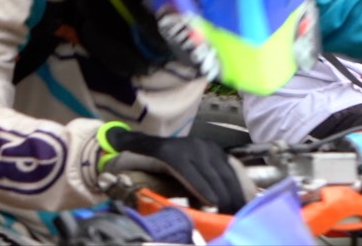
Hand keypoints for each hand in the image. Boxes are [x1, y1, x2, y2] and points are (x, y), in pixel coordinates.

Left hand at [99, 125, 248, 209]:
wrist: (157, 142)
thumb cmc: (144, 155)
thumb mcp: (133, 152)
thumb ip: (125, 149)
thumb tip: (115, 144)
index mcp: (172, 150)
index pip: (188, 170)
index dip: (201, 188)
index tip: (213, 205)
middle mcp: (194, 147)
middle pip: (211, 176)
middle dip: (222, 198)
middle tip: (227, 218)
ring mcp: (210, 150)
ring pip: (226, 175)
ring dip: (235, 196)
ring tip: (238, 215)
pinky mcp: (221, 155)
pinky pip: (234, 173)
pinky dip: (242, 188)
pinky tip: (247, 203)